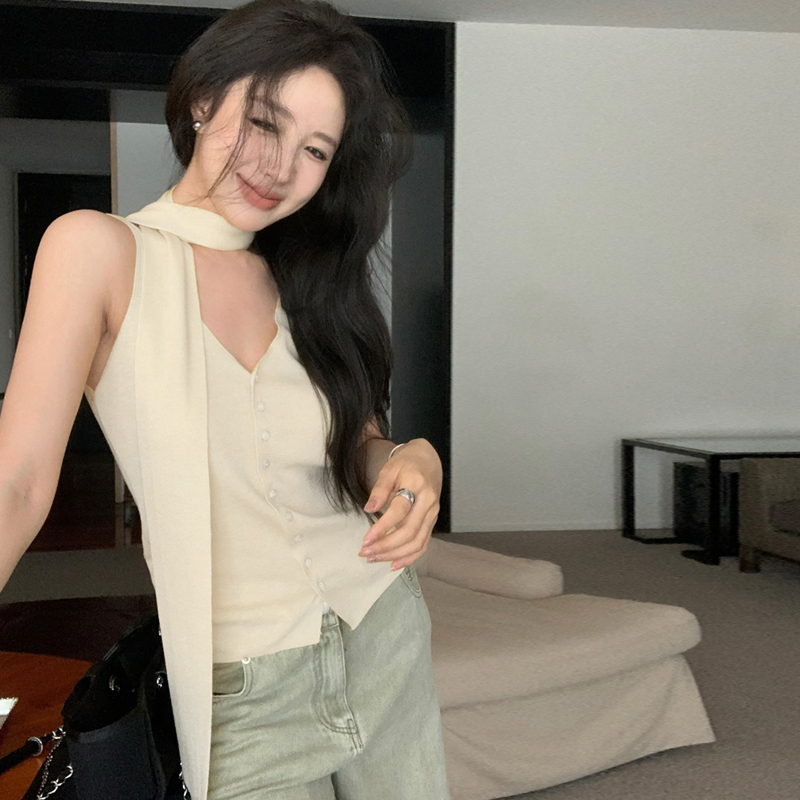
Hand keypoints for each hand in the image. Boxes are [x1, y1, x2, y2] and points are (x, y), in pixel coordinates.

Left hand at [358, 438, 441, 570]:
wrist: (428, 460)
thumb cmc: (406, 464)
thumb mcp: (389, 469)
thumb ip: (380, 489)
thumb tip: (369, 509)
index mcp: (417, 485)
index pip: (400, 511)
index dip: (383, 527)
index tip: (365, 539)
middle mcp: (428, 503)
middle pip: (409, 531)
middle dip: (386, 546)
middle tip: (365, 552)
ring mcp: (432, 515)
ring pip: (417, 542)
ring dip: (395, 554)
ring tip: (374, 558)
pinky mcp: (432, 522)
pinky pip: (423, 544)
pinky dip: (409, 557)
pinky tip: (393, 564)